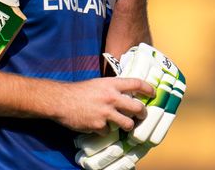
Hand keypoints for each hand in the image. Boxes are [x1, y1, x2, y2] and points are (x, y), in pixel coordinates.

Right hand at [74, 44, 186, 169]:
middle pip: (137, 107)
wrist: (61, 100)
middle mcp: (111, 98)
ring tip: (125, 125)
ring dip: (127, 126)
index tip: (154, 93)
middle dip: (143, 113)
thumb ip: (112, 88)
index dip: (148, 88)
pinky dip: (105, 130)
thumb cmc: (79, 91)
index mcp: (112, 84)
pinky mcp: (98, 125)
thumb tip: (126, 94)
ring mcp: (106, 112)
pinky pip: (109, 131)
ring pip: (127, 124)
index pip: (137, 83)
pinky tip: (99, 126)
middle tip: (142, 115)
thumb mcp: (98, 83)